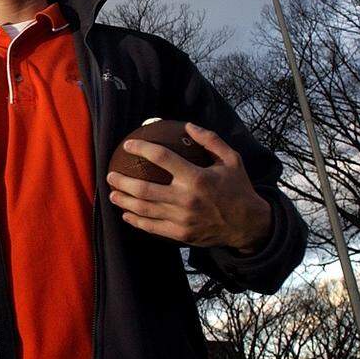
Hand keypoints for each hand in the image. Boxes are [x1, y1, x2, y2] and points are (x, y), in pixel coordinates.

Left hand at [106, 123, 271, 252]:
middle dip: (122, 181)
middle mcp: (186, 199)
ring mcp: (182, 219)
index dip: (142, 148)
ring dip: (124, 201)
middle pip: (144, 189)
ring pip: (144, 209)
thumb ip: (210, 140)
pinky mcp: (180, 234)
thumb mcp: (232, 160)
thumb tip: (188, 125)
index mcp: (197, 178)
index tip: (128, 144)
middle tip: (110, 175)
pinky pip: (152, 227)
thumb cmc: (238, 188)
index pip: (162, 158)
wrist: (249, 225)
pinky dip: (136, 221)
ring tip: (112, 193)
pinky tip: (126, 214)